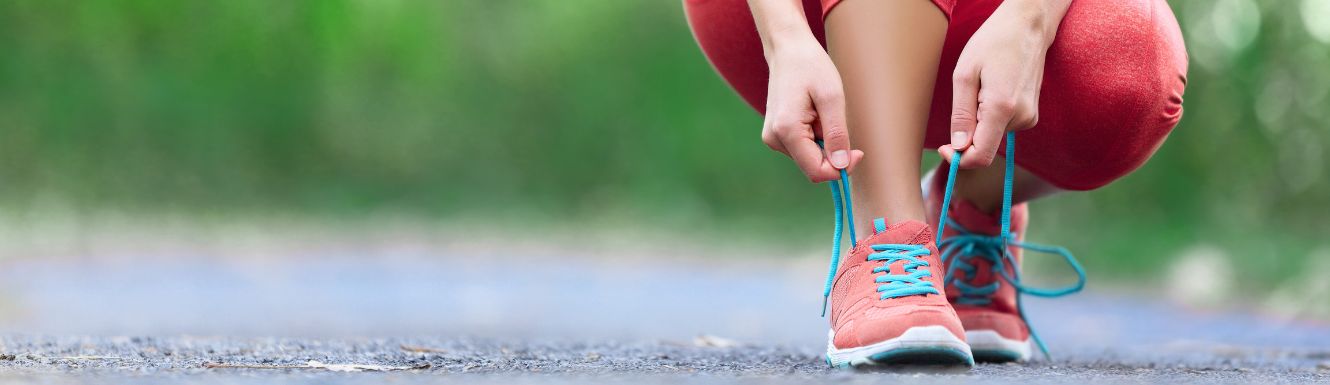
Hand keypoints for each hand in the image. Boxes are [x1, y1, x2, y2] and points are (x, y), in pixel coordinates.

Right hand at [760, 38, 863, 182]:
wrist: (787, 49)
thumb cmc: (810, 67)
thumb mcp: (832, 98)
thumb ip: (837, 134)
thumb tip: (842, 165)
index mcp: (786, 130)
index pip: (817, 171)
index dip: (841, 168)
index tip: (858, 152)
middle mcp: (775, 139)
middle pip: (813, 166)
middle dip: (832, 152)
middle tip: (839, 122)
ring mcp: (773, 138)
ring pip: (809, 158)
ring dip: (824, 142)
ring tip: (821, 112)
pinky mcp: (776, 134)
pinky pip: (803, 148)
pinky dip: (815, 136)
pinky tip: (813, 114)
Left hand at [940, 0, 1065, 167]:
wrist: (1028, 26)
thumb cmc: (993, 43)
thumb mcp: (964, 75)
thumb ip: (961, 115)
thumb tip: (958, 147)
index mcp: (1002, 109)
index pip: (981, 156)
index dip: (959, 158)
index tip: (944, 147)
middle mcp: (1021, 118)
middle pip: (986, 146)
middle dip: (968, 133)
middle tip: (965, 99)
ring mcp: (1030, 117)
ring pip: (993, 136)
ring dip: (980, 120)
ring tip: (982, 88)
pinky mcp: (1031, 114)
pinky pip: (1003, 126)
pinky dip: (990, 115)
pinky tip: (993, 89)